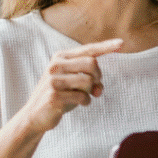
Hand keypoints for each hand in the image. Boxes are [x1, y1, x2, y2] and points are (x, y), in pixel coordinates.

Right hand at [0, 38, 124, 157]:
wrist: (35, 114)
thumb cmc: (60, 95)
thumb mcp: (73, 82)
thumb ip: (89, 78)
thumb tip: (99, 88)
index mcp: (61, 57)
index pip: (88, 49)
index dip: (106, 47)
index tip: (122, 43)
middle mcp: (56, 65)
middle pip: (92, 64)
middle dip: (98, 77)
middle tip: (94, 88)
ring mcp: (53, 80)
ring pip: (89, 81)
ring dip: (91, 92)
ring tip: (82, 97)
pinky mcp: (54, 95)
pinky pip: (83, 97)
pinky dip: (85, 102)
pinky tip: (77, 104)